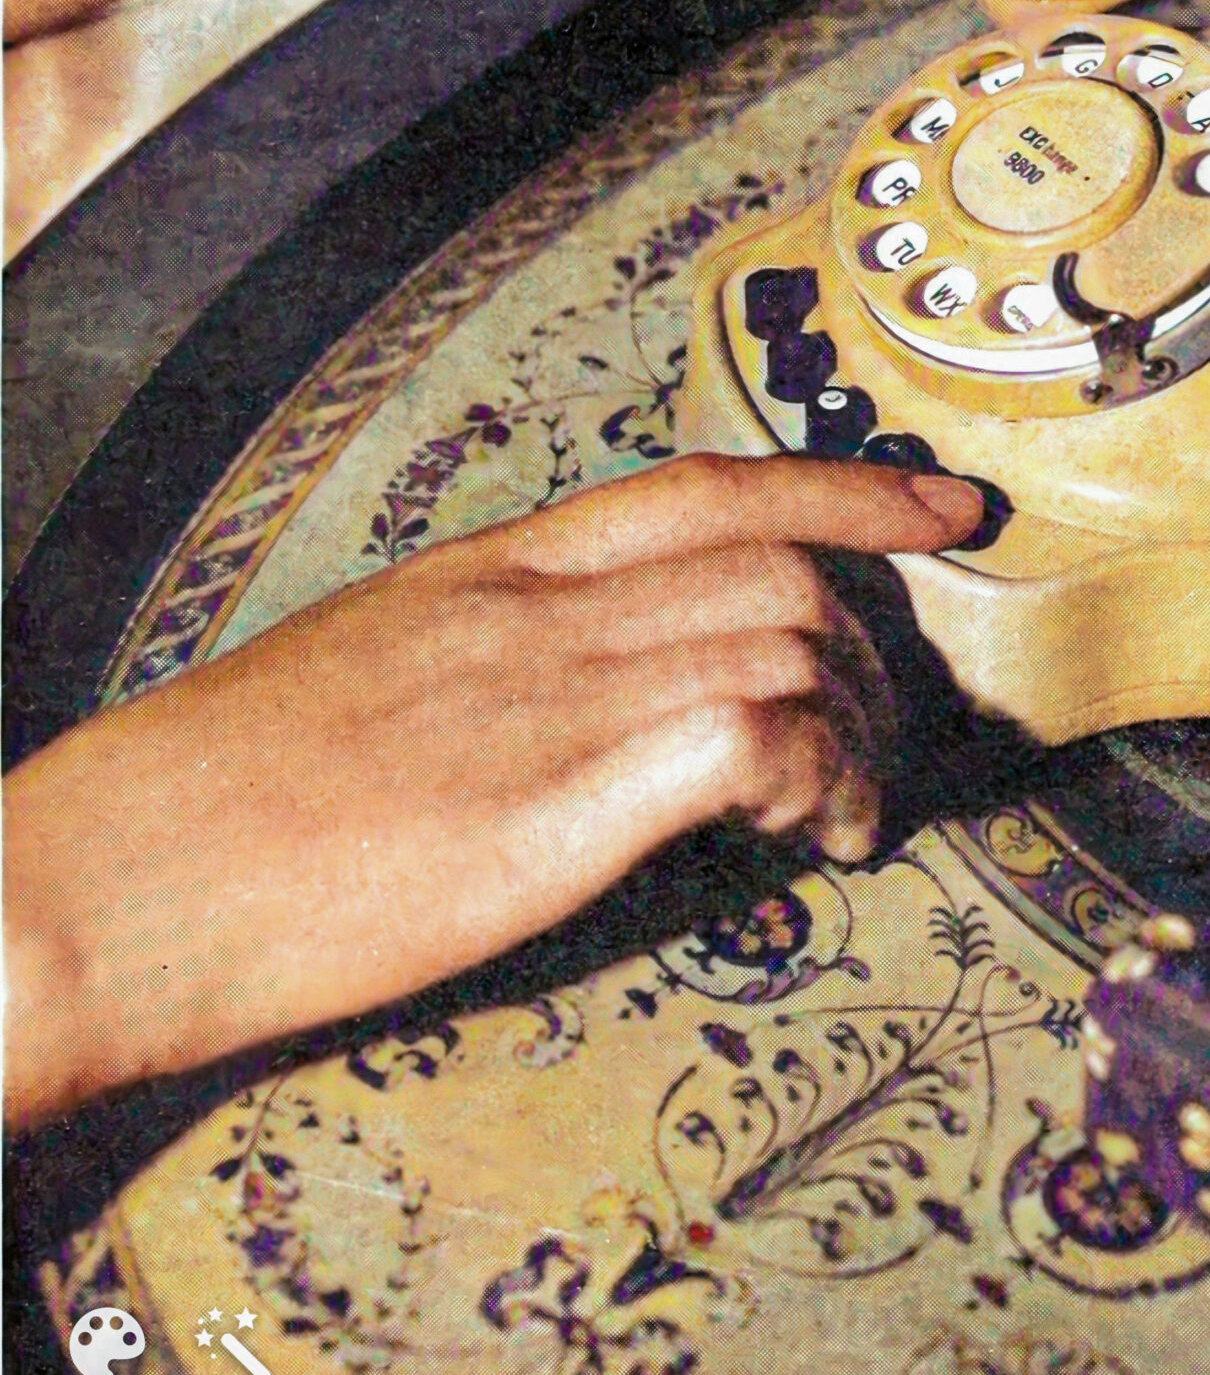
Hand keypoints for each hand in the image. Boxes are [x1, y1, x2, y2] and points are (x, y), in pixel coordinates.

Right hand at [3, 453, 981, 1126]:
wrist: (102, 888)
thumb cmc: (206, 805)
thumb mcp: (362, 677)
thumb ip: (487, 664)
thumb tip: (585, 694)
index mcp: (489, 572)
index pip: (705, 487)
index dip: (845, 486)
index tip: (942, 506)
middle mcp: (536, 611)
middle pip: (780, 566)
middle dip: (872, 647)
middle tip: (879, 738)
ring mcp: (548, 696)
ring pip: (790, 638)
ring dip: (858, 730)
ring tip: (843, 814)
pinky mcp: (553, 800)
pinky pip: (755, 732)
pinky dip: (817, 776)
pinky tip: (807, 840)